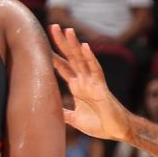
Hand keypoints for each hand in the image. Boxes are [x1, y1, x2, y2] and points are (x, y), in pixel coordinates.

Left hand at [50, 26, 131, 140]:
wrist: (117, 131)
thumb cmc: (100, 124)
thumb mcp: (74, 119)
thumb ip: (63, 113)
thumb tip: (49, 111)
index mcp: (77, 87)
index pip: (63, 67)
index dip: (53, 55)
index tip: (41, 43)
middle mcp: (85, 80)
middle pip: (71, 57)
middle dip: (61, 42)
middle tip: (53, 26)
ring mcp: (93, 82)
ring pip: (82, 59)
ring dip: (75, 44)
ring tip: (68, 30)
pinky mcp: (102, 87)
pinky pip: (96, 69)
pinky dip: (90, 58)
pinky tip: (85, 46)